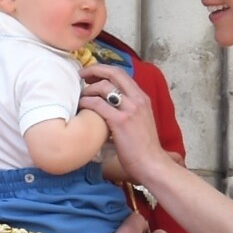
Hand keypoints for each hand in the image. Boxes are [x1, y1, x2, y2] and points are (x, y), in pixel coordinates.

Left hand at [80, 64, 166, 182]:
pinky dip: (86, 102)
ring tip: (80, 96)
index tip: (92, 73)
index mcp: (142, 97)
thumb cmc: (144, 147)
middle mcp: (137, 99)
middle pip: (113, 73)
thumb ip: (129, 108)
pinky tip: (81, 107)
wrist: (152, 163)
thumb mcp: (141, 120)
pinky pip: (98, 105)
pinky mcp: (120, 121)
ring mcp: (130, 109)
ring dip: (88, 89)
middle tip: (82, 74)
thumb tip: (109, 103)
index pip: (122, 73)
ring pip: (104, 87)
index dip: (104, 69)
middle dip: (94, 70)